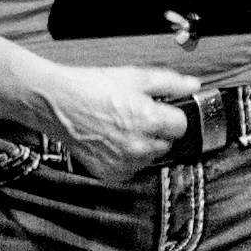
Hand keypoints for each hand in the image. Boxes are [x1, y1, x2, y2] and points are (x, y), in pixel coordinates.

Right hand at [28, 60, 202, 180]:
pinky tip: (112, 141)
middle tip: (136, 116)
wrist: (57, 103)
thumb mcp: (133, 76)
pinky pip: (131, 169)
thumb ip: (169, 82)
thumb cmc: (90, 87)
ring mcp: (124, 163)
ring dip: (143, 146)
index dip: (172, 115)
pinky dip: (126, 158)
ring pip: (150, 158)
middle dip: (158, 131)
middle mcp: (139, 146)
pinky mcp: (111, 174)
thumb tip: (193, 86)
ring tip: (121, 127)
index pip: (182, 126)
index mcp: (148, 120)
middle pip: (168, 144)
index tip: (161, 110)